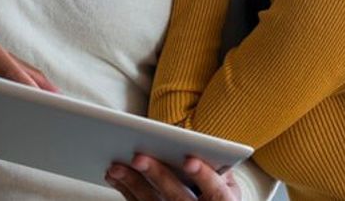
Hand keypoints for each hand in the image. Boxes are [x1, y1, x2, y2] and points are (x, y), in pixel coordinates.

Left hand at [106, 154, 239, 200]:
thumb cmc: (217, 199)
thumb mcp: (229, 188)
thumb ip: (221, 170)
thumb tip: (208, 148)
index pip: (216, 192)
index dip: (204, 176)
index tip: (189, 161)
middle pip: (177, 198)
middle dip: (157, 176)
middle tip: (138, 157)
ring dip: (132, 184)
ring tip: (116, 165)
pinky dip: (125, 190)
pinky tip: (115, 175)